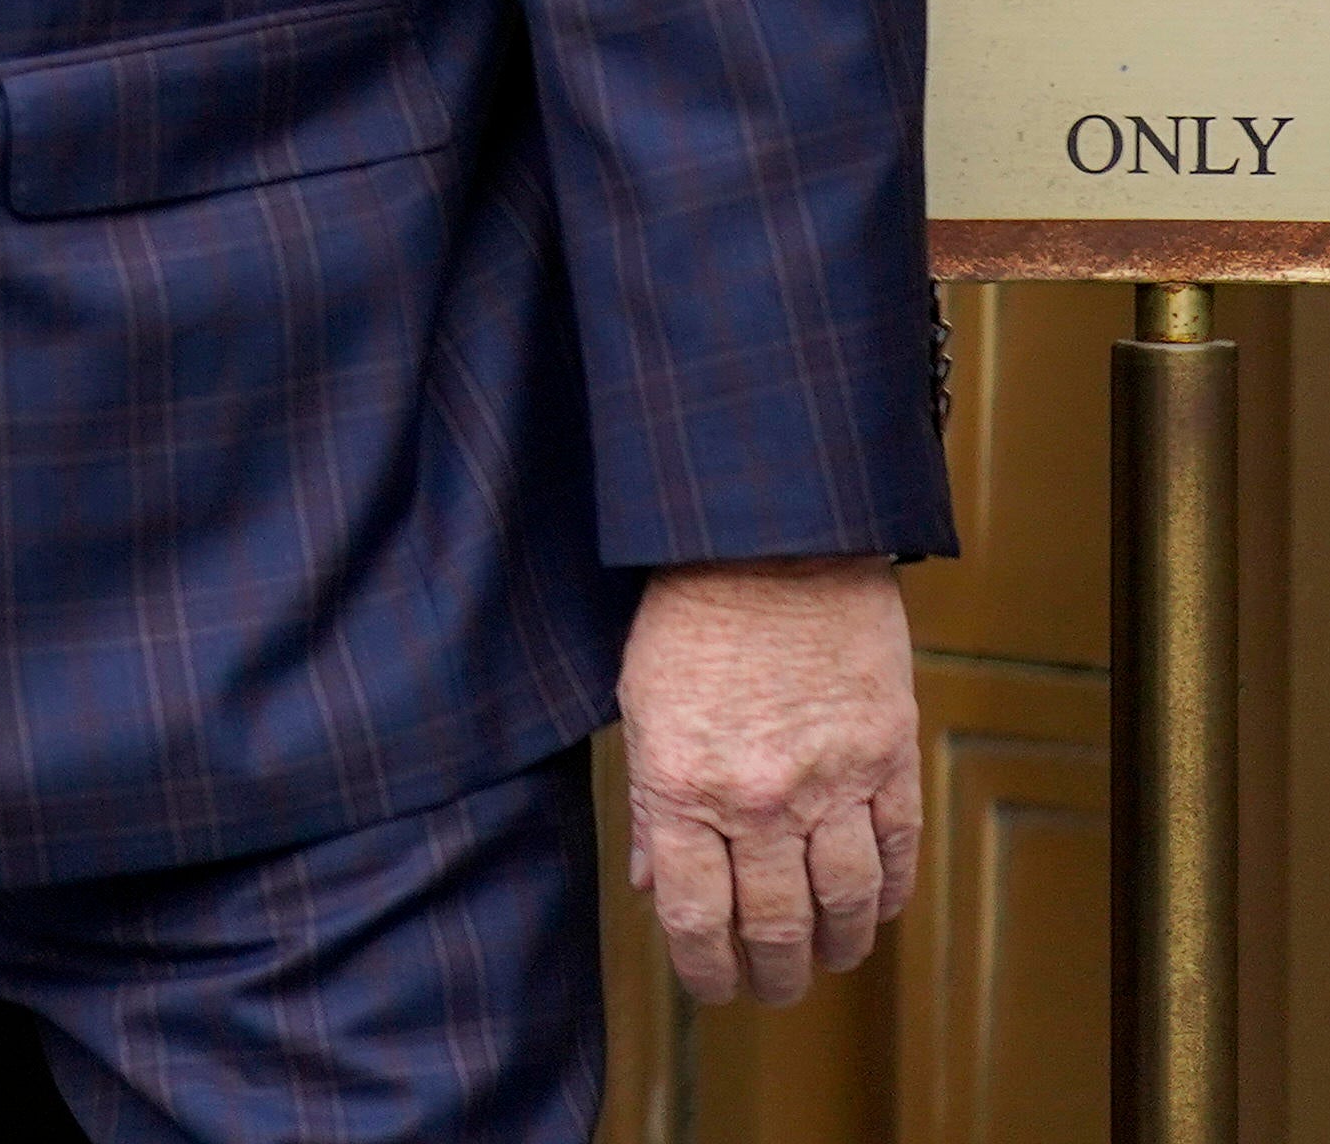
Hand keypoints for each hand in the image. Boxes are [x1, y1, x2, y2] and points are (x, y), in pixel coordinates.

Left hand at [619, 556, 919, 1002]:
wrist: (771, 547)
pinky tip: (874, 912)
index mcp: (683, 788)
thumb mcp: (642, 710)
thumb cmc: (690, 618)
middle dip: (774, 975)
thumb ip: (652, 807)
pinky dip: (888, 895)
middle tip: (771, 990)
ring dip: (837, 948)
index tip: (713, 987)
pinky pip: (897, 851)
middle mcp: (758, 800)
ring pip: (845, 903)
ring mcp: (832, 783)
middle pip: (776, 925)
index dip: (705, 969)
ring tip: (825, 961)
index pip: (696, 917)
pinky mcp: (889, 758)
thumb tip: (656, 884)